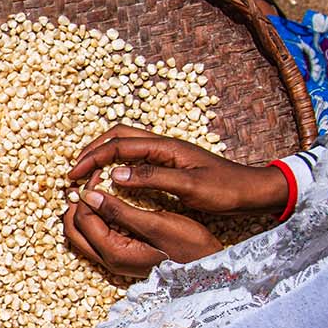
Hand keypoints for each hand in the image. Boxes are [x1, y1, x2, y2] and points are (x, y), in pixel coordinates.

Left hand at [62, 189, 223, 279]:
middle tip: (91, 180)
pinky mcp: (121, 257)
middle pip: (74, 229)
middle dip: (77, 203)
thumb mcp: (156, 224)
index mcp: (113, 252)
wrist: (206, 270)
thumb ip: (120, 211)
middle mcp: (107, 260)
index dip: (87, 192)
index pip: (83, 218)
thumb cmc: (188, 247)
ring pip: (82, 234)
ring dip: (83, 211)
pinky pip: (95, 237)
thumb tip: (90, 195)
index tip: (100, 172)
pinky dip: (94, 219)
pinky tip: (108, 203)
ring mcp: (113, 261)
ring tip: (97, 188)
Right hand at [68, 126, 286, 215]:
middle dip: (91, 151)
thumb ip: (152, 179)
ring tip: (86, 175)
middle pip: (117, 137)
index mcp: (165, 146)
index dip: (92, 159)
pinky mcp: (169, 165)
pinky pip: (134, 159)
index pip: (118, 145)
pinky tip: (112, 181)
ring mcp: (166, 154)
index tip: (73, 176)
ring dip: (102, 157)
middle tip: (73, 172)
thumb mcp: (189, 187)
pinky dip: (116, 166)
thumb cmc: (226, 189)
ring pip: (124, 146)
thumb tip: (115, 174)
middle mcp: (163, 145)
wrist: (253, 191)